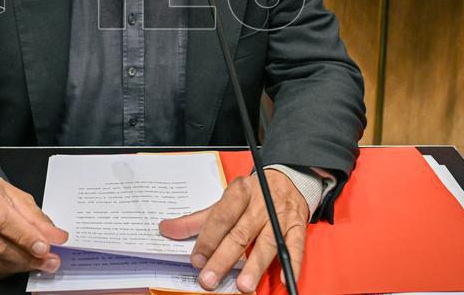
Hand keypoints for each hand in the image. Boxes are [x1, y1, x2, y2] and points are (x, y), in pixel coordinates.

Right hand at [0, 176, 68, 281]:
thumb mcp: (17, 197)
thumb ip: (37, 218)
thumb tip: (56, 237)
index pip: (2, 220)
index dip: (25, 237)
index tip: (45, 248)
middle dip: (26, 256)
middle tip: (48, 261)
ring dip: (18, 267)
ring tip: (36, 264)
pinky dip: (3, 272)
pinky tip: (16, 266)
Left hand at [158, 170, 307, 292]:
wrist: (287, 179)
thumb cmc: (251, 194)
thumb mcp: (223, 201)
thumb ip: (196, 220)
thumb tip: (166, 230)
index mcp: (239, 192)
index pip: (221, 217)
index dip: (208, 239)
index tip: (196, 259)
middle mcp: (260, 203)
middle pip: (240, 233)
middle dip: (224, 258)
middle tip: (210, 279)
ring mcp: (280, 215)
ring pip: (267, 242)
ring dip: (255, 265)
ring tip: (243, 286)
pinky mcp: (298, 226)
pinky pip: (296, 246)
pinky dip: (291, 264)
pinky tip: (283, 280)